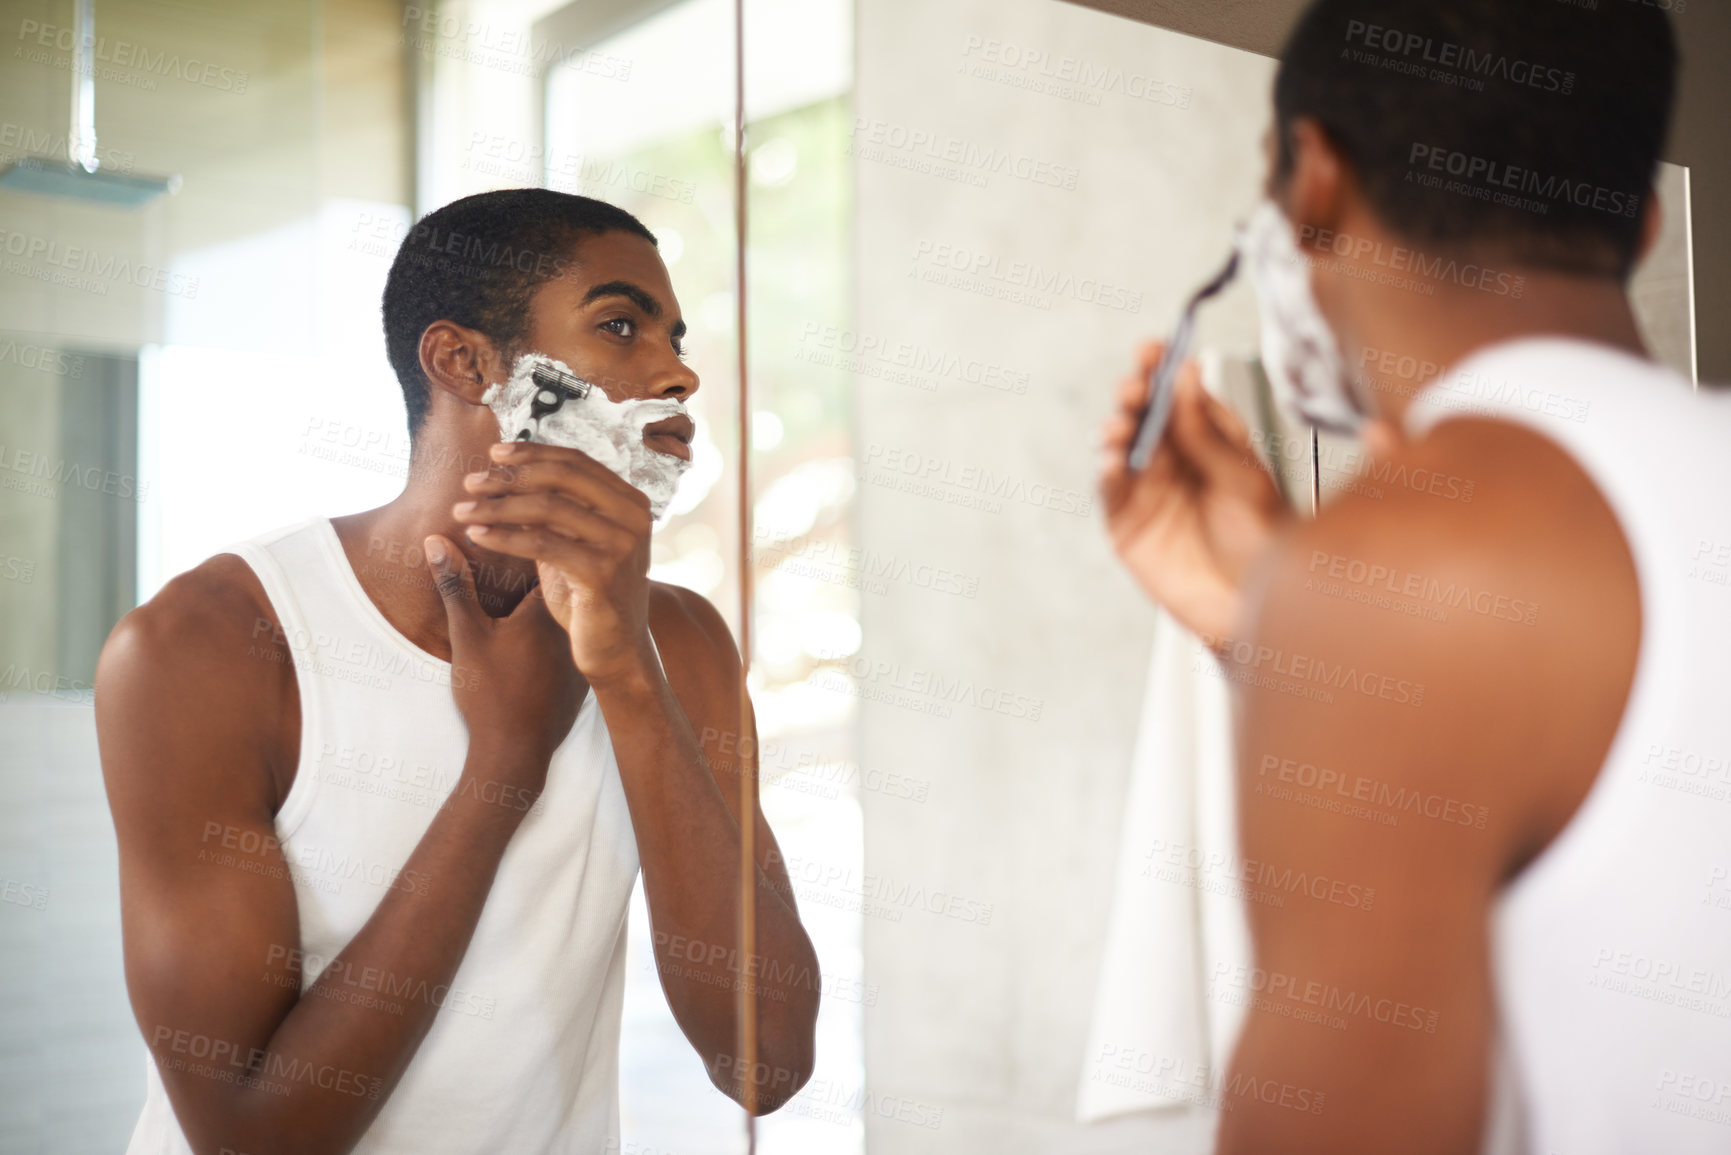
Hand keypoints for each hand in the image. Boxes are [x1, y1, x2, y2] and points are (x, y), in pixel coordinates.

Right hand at [424, 534, 584, 781]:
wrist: (516, 754)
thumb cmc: (491, 693)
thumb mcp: (468, 635)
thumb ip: (457, 585)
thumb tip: (436, 540)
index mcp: (551, 607)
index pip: (550, 555)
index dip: (531, 539)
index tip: (512, 534)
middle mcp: (575, 624)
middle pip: (564, 584)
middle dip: (543, 568)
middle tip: (517, 558)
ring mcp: (582, 651)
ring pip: (571, 615)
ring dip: (554, 603)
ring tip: (529, 596)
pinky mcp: (583, 676)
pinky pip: (573, 643)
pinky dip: (559, 635)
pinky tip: (540, 642)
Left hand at [452, 442, 656, 685]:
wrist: (616, 651)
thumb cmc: (590, 597)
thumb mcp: (573, 543)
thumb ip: (555, 510)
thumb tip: (512, 473)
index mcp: (630, 502)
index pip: (576, 462)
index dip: (532, 453)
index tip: (494, 453)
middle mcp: (633, 517)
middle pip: (561, 477)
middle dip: (510, 476)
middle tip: (470, 483)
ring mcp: (621, 543)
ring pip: (547, 508)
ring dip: (497, 506)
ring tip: (462, 511)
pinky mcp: (602, 572)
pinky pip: (541, 543)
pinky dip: (504, 536)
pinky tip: (477, 536)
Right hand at [1098, 342, 1289, 643]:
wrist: (1255, 608)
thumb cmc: (1263, 545)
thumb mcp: (1245, 481)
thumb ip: (1209, 433)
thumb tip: (1187, 377)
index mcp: (1207, 439)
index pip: (1178, 394)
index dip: (1162, 369)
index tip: (1153, 351)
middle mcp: (1174, 459)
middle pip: (1143, 414)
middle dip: (1133, 395)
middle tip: (1134, 388)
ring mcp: (1148, 490)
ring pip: (1121, 446)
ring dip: (1115, 430)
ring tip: (1121, 427)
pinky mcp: (1127, 524)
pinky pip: (1111, 492)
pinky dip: (1107, 473)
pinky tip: (1113, 462)